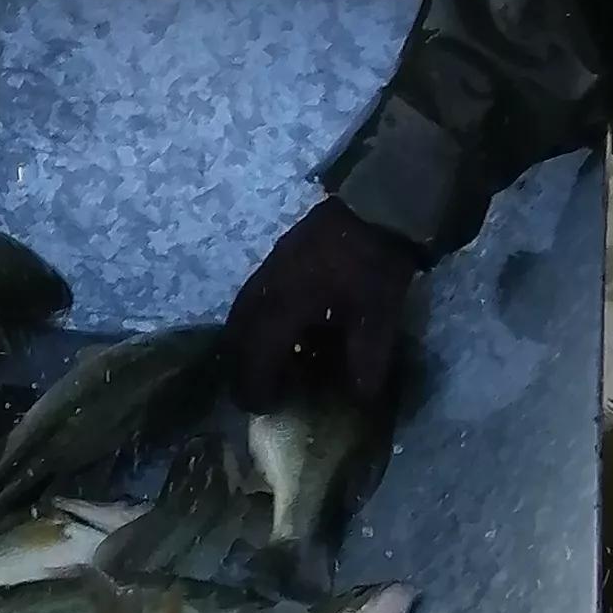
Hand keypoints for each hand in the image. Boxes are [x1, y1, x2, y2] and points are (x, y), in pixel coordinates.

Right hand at [224, 197, 426, 407]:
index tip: (262, 409)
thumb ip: (366, 363)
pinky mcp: (277, 260)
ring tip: (269, 365)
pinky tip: (284, 331)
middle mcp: (264, 292)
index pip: (254, 358)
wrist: (377, 203)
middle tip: (257, 391)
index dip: (254, 387)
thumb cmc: (373, 263)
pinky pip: (253, 301)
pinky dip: (258, 325)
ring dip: (247, 346)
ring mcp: (267, 272)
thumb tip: (359, 399)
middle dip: (241, 369)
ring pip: (241, 318)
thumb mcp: (377, 318)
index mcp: (282, 308)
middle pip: (235, 338)